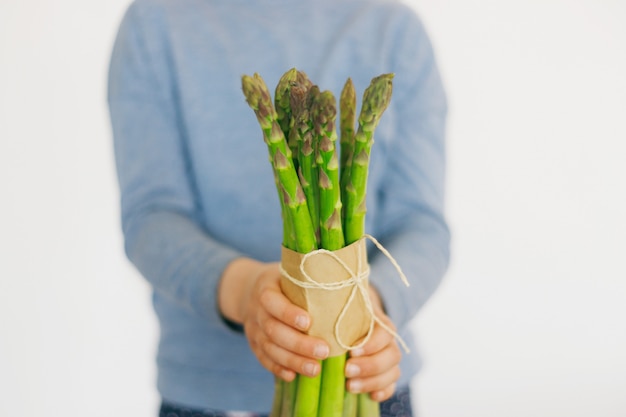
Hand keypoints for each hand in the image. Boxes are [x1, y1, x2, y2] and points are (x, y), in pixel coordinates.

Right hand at [218, 259, 329, 381]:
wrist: (249, 290)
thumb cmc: (283, 281)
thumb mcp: (290, 273)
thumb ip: (310, 279)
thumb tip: (347, 283)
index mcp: (265, 288)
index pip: (272, 301)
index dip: (288, 313)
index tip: (309, 322)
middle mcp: (256, 310)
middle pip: (273, 330)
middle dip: (298, 344)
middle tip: (324, 351)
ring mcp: (253, 329)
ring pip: (270, 348)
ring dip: (292, 361)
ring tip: (315, 369)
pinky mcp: (254, 344)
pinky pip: (263, 359)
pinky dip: (278, 368)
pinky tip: (293, 376)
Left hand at [344, 287, 401, 401]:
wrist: (351, 316)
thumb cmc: (343, 313)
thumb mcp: (341, 307)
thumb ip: (336, 312)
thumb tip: (313, 320)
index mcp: (380, 322)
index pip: (386, 333)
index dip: (371, 344)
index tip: (351, 351)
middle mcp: (388, 341)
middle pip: (392, 355)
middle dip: (370, 366)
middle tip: (347, 371)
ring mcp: (389, 358)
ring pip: (394, 372)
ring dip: (373, 382)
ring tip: (350, 386)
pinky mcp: (386, 374)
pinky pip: (392, 385)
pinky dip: (383, 391)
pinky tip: (370, 396)